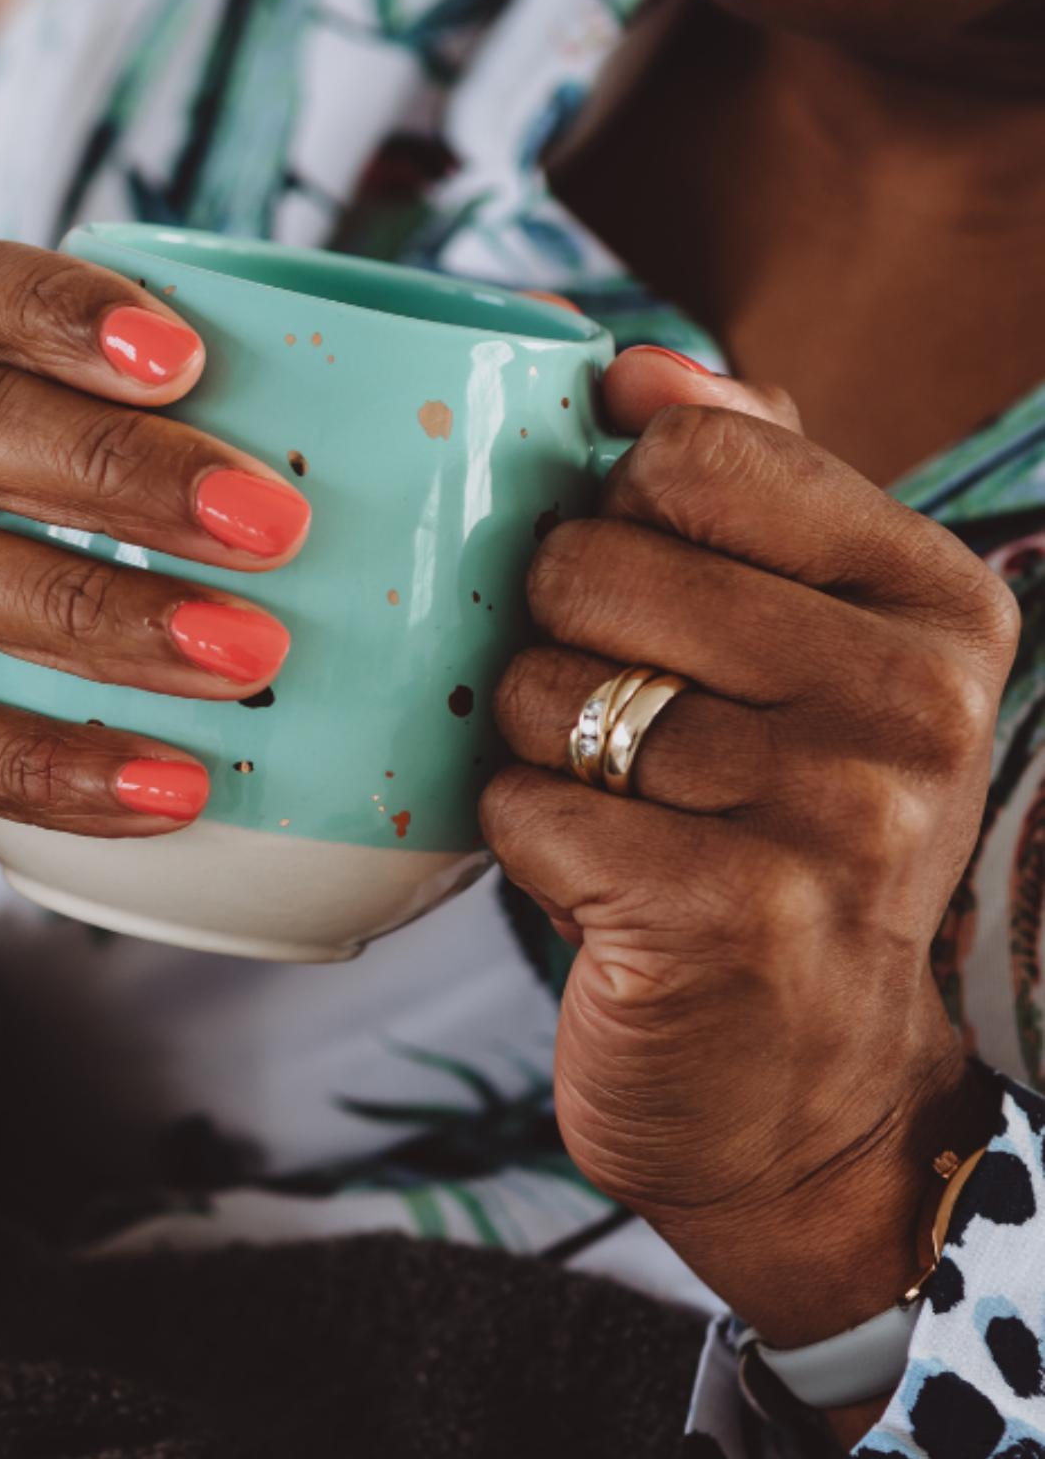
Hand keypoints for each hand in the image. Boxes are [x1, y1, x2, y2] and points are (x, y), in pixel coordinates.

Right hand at [0, 237, 308, 1098]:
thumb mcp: (63, 560)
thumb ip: (169, 492)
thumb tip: (441, 429)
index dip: (62, 305)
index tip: (194, 358)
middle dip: (116, 466)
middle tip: (273, 527)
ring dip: (93, 613)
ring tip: (243, 661)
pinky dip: (40, 761)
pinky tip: (162, 790)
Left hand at [488, 349, 1019, 1343]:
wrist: (798, 1094)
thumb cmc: (765, 846)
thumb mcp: (798, 658)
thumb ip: (743, 496)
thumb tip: (645, 364)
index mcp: (936, 602)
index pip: (695, 454)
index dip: (614, 521)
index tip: (652, 611)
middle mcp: (911, 698)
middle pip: (593, 563)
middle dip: (560, 649)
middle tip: (627, 741)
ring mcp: (833, 811)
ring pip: (547, 690)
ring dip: (541, 757)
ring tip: (623, 818)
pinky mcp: (731, 914)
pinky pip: (524, 804)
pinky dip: (522, 845)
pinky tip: (598, 888)